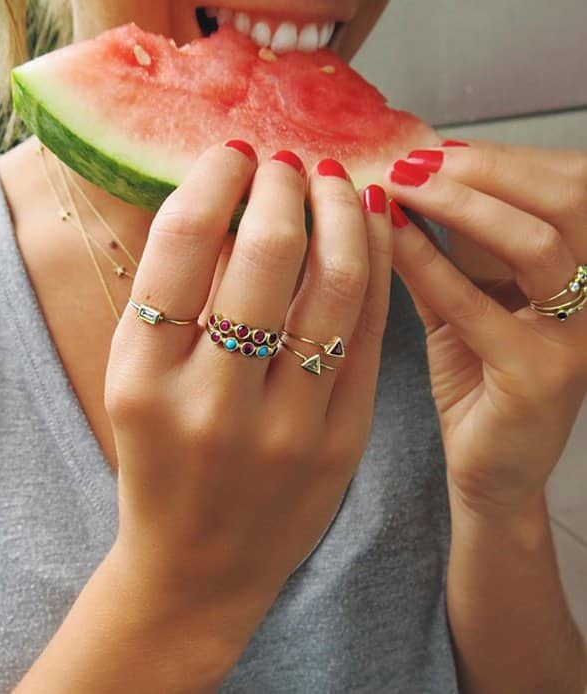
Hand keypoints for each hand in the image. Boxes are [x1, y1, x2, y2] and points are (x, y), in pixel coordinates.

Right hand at [103, 142, 392, 649]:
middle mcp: (212, 401)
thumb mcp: (136, 381)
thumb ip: (171, 296)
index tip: (235, 152)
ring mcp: (285, 427)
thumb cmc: (159, 465)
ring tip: (337, 182)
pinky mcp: (340, 444)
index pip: (184, 241)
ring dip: (343, 213)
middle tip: (289, 162)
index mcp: (142, 377)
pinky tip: (372, 230)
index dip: (217, 177)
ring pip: (335, 285)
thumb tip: (229, 199)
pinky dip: (375, 266)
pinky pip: (368, 333)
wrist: (197, 567)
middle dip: (285, 184)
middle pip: (267, 252)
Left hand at [386, 140, 586, 511]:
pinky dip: (430, 265)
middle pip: (566, 199)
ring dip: (464, 204)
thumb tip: (403, 192)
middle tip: (415, 160)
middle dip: (486, 169)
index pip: (562, 186)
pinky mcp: (541, 376)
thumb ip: (444, 254)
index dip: (500, 158)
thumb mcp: (465, 304)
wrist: (493, 469)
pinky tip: (391, 238)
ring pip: (537, 244)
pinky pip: (479, 306)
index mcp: (583, 269)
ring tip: (403, 186)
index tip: (433, 148)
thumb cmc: (479, 381)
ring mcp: (577, 338)